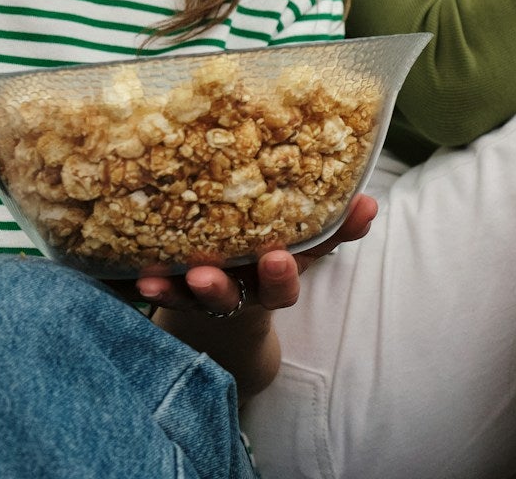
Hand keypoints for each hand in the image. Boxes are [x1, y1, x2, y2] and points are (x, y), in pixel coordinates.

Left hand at [136, 192, 376, 320]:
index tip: (286, 256)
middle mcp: (251, 290)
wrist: (223, 315)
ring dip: (206, 287)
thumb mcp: (302, 246)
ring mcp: (215, 296)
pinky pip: (171, 296)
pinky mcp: (182, 297)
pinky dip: (161, 289)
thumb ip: (335, 227)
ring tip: (197, 275)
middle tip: (270, 261)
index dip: (297, 266)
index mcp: (281, 274)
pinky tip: (146, 278)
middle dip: (269, 278)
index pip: (300, 270)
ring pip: (214, 297)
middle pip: (262, 292)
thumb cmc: (266, 262)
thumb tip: (370, 201)